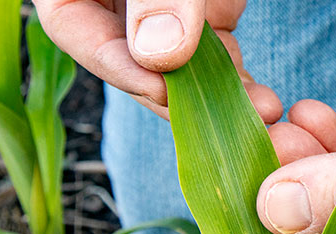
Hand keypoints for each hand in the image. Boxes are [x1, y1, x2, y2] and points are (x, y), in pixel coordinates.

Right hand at [32, 0, 280, 121]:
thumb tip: (160, 57)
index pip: (73, 27)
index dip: (114, 64)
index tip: (159, 89)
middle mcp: (109, 1)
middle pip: (127, 60)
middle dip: (175, 96)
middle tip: (220, 119)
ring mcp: (155, 15)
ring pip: (174, 70)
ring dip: (215, 98)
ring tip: (259, 113)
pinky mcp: (200, 20)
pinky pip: (211, 59)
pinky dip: (236, 82)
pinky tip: (262, 102)